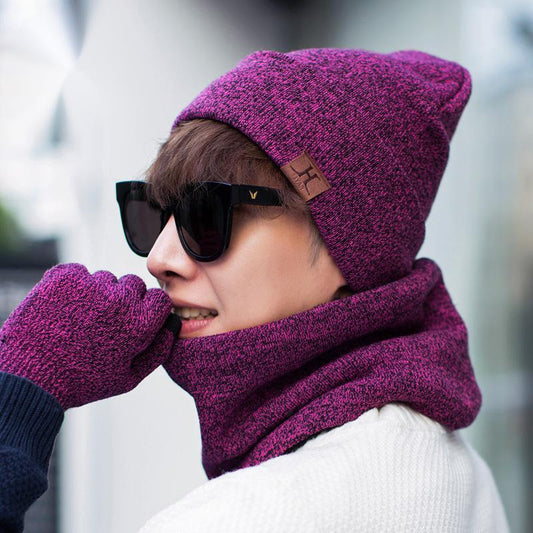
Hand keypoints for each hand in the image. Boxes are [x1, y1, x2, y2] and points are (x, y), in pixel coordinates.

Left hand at [0, 263, 180, 408]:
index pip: (160, 298)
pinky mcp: (65, 277)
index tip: (135, 320)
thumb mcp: (128, 378)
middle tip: (105, 323)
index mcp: (139, 324)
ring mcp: (91, 286)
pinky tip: (66, 310)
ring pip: (106, 279)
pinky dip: (75, 287)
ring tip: (81, 320)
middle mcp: (119, 300)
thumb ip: (158, 351)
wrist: (30, 378)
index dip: (149, 310)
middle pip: (134, 285)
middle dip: (126, 300)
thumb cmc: (83, 381)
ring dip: (100, 294)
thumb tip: (173, 326)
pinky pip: (79, 273)